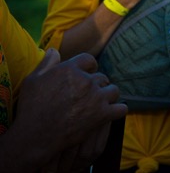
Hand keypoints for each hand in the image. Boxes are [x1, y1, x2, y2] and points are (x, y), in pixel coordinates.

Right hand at [6, 49, 126, 170]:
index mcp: (70, 69)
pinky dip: (117, 110)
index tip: (86, 74)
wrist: (35, 136)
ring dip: (108, 96)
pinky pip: (121, 108)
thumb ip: (46, 63)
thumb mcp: (32, 80)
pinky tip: (111, 113)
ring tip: (101, 103)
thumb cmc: (31, 108)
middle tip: (90, 95)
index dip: (88, 67)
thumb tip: (54, 50)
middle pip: (101, 77)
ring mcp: (96, 97)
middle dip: (97, 85)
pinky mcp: (102, 114)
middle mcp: (86, 81)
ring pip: (113, 90)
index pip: (89, 60)